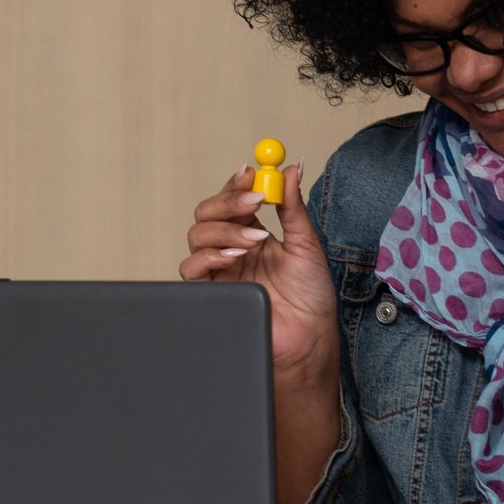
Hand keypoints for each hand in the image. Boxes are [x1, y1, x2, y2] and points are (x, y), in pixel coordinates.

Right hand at [180, 159, 338, 377]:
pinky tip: (234, 257)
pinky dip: (209, 256)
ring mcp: (220, 270)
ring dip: (225, 230)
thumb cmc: (311, 296)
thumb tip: (292, 166)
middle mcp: (233, 249)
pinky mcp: (212, 293)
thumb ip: (293, 206)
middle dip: (228, 202)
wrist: (309, 337)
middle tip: (253, 201)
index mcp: (254, 233)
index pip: (234, 199)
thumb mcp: (306, 244)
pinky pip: (191, 268)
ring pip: (197, 234)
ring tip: (256, 239)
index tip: (251, 173)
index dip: (238, 184)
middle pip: (209, 212)